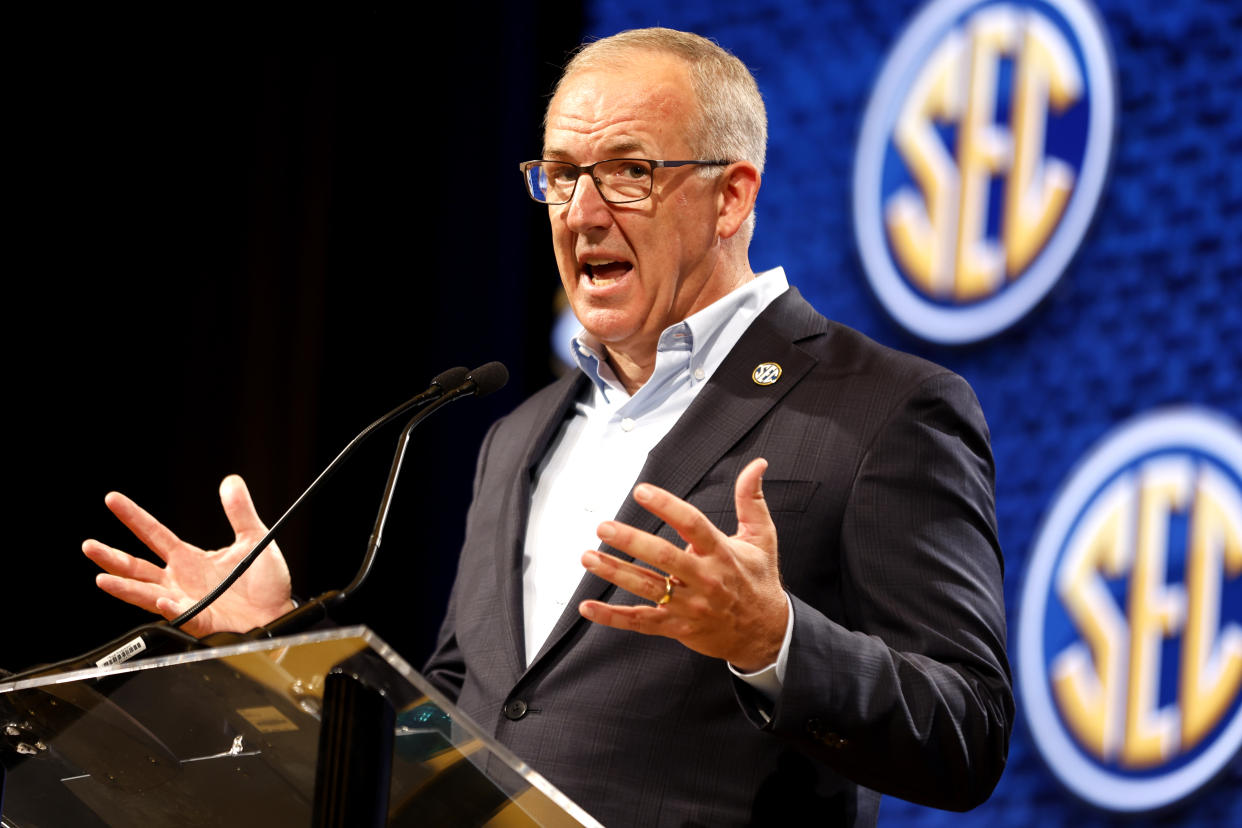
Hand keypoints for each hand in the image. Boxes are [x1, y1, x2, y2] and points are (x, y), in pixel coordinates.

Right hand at [82, 474, 294, 636]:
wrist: (280, 612)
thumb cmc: (265, 583)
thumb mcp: (254, 539)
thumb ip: (240, 511)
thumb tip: (231, 481)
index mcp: (189, 559)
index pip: (154, 534)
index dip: (133, 517)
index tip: (112, 500)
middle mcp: (180, 581)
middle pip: (138, 567)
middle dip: (112, 557)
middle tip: (89, 545)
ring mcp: (187, 602)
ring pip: (147, 595)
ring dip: (125, 588)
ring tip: (102, 579)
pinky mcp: (200, 620)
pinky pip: (180, 615)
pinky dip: (170, 608)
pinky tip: (161, 600)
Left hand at [579, 457, 788, 671]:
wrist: (765, 633)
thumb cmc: (758, 580)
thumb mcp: (762, 538)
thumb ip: (752, 500)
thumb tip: (757, 465)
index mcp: (722, 553)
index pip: (693, 524)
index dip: (667, 506)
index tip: (642, 491)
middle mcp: (705, 579)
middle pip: (665, 557)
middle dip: (632, 541)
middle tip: (604, 527)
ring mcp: (689, 606)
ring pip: (648, 588)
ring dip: (615, 572)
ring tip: (588, 557)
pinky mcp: (677, 627)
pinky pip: (640, 622)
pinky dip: (611, 616)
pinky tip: (587, 607)